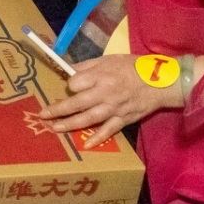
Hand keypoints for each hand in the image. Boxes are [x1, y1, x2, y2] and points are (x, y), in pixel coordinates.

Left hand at [42, 54, 177, 147]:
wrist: (160, 81)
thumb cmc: (133, 67)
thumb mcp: (109, 59)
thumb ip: (87, 65)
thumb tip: (68, 70)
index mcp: (101, 76)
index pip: (75, 83)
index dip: (71, 85)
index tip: (72, 86)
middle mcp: (105, 93)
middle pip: (76, 103)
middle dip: (57, 110)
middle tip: (43, 115)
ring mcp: (114, 108)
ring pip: (88, 119)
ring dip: (69, 124)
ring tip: (55, 128)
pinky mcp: (123, 119)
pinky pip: (108, 130)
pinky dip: (97, 138)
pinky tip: (86, 144)